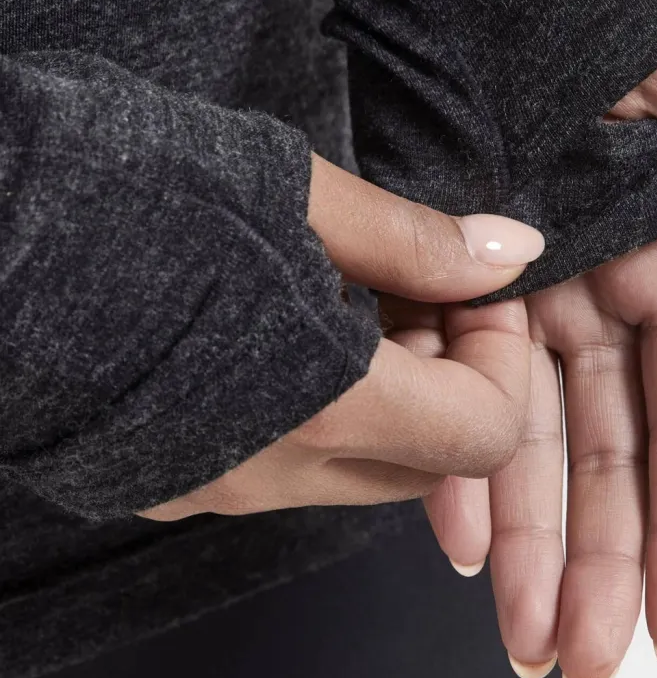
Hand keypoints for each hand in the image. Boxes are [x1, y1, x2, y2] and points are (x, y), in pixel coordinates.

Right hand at [140, 155, 543, 519]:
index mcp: (316, 407)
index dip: (502, 356)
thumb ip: (413, 241)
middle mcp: (262, 475)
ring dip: (384, 395)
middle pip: (428, 466)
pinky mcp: (155, 481)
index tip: (471, 283)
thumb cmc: (120, 187)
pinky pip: (276, 466)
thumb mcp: (290, 192)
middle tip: (416, 287)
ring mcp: (202, 490)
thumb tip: (514, 250)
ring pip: (352, 469)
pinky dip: (312, 411)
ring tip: (339, 293)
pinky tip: (273, 328)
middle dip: (452, 377)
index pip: (484, 435)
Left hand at [418, 19, 656, 677]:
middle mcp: (602, 296)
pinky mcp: (445, 273)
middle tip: (582, 664)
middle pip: (612, 455)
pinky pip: (447, 380)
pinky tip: (448, 537)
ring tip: (520, 634)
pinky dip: (448, 455)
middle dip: (605, 562)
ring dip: (529, 540)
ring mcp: (522, 292)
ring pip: (530, 439)